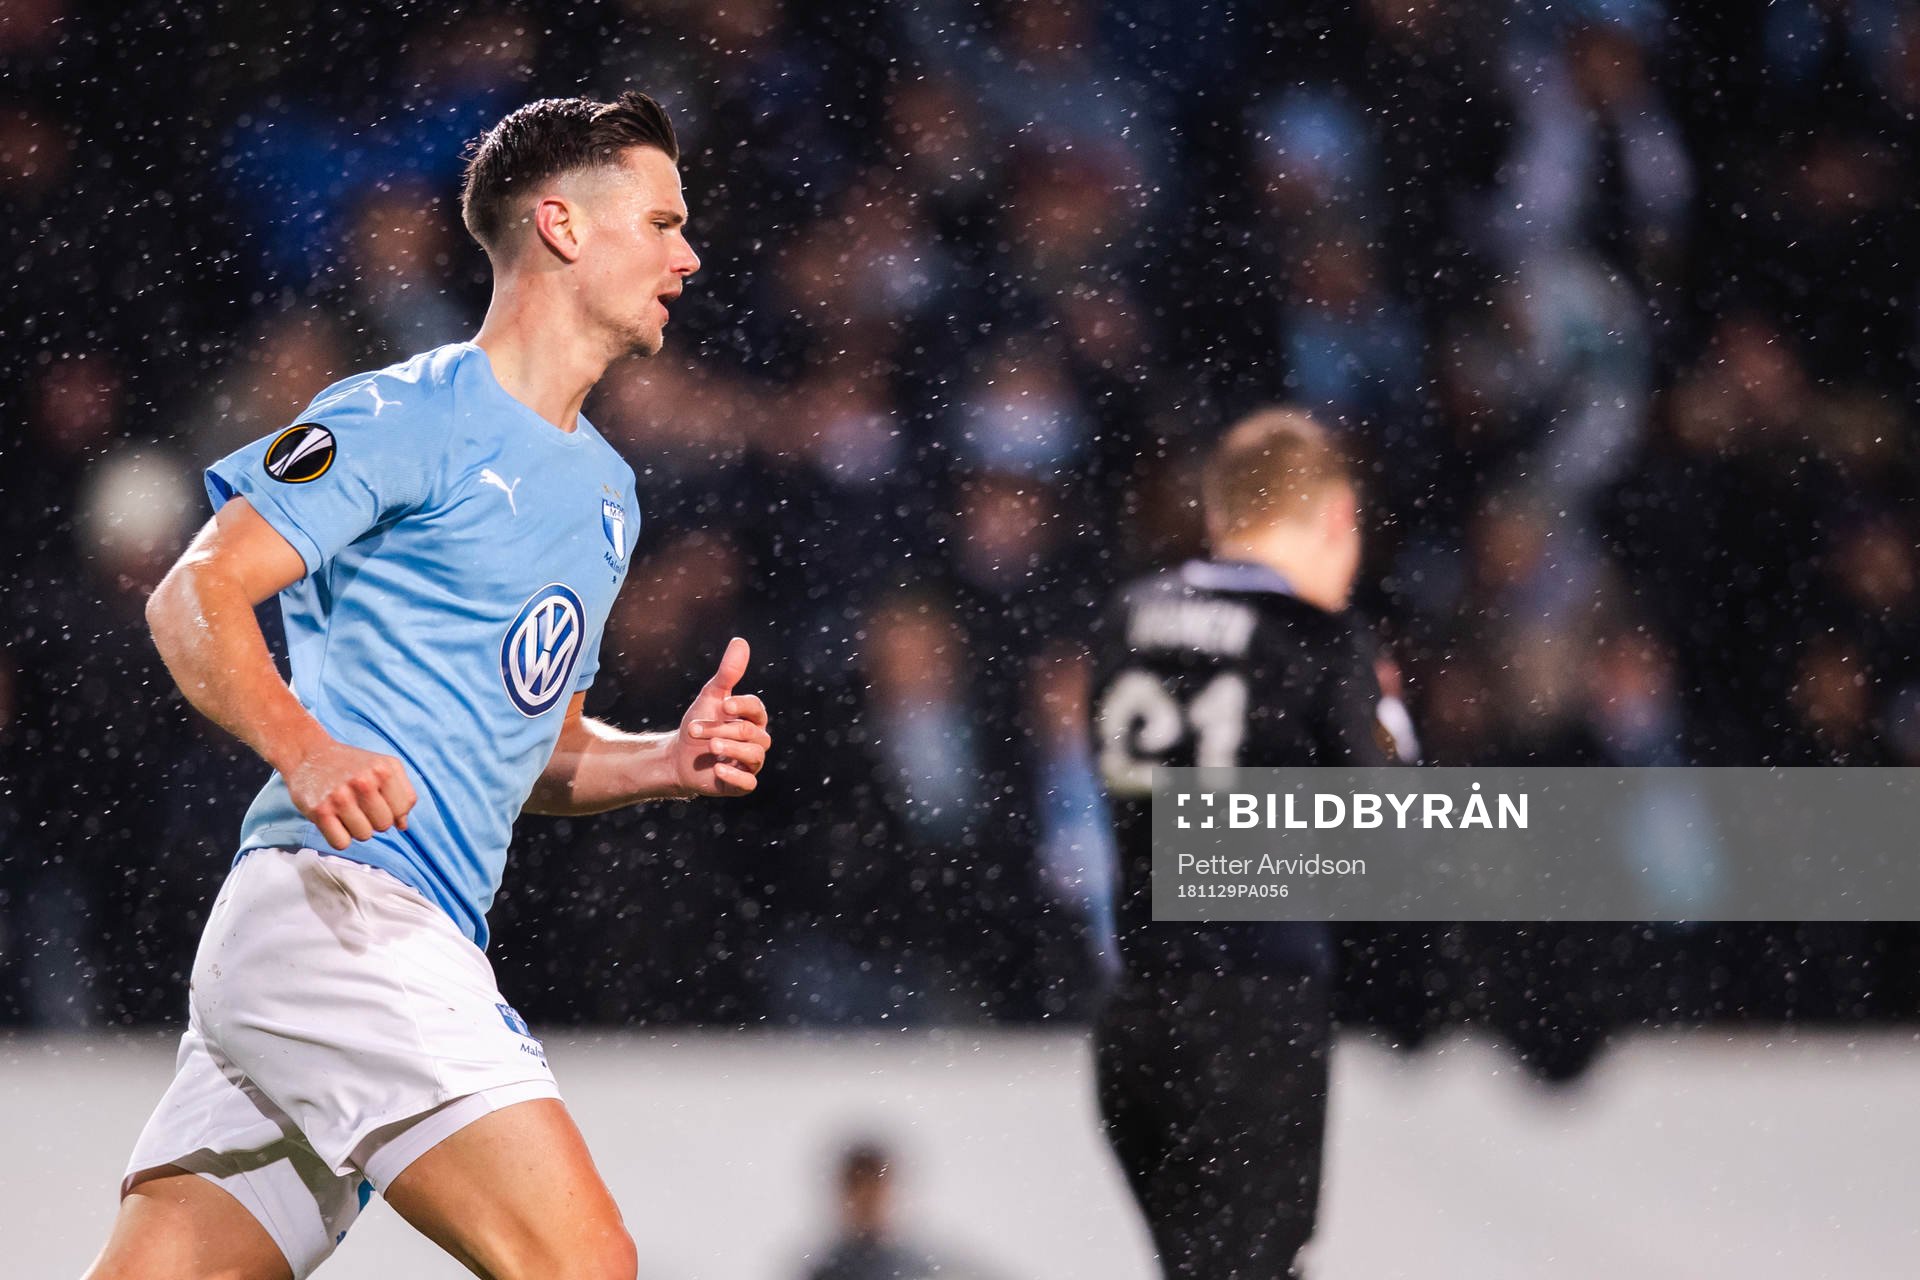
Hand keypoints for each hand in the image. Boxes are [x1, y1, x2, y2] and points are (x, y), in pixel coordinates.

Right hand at [283, 736, 417, 849]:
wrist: (308, 755)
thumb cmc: (349, 764)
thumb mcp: (382, 767)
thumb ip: (401, 793)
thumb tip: (403, 825)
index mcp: (383, 768)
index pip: (404, 808)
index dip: (393, 809)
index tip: (379, 801)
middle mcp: (364, 782)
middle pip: (384, 825)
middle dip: (374, 820)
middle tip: (359, 806)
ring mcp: (340, 797)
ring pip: (364, 836)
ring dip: (356, 829)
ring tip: (346, 811)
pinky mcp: (320, 811)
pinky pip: (341, 843)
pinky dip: (339, 837)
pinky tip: (334, 820)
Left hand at [673, 637, 771, 796]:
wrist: (679, 758)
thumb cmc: (699, 723)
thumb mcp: (711, 697)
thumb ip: (728, 673)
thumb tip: (741, 641)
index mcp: (752, 720)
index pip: (757, 711)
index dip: (742, 707)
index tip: (724, 705)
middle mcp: (757, 742)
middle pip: (751, 734)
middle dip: (722, 729)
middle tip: (694, 729)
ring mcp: (751, 764)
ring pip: (753, 756)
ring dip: (729, 749)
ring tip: (710, 746)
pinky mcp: (742, 785)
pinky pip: (749, 783)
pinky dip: (735, 776)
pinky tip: (717, 769)